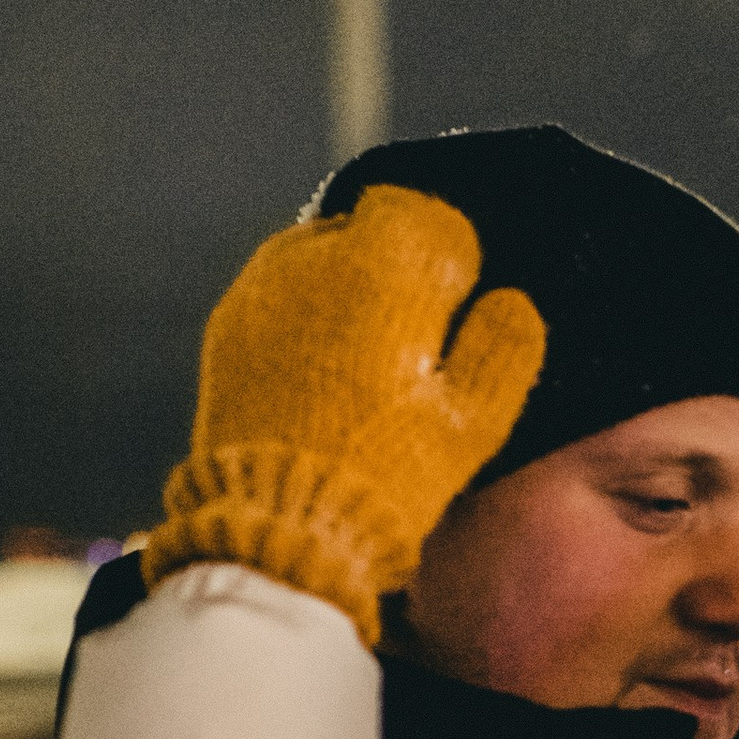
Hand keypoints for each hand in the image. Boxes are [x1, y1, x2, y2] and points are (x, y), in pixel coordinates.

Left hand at [144, 185, 546, 647]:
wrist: (283, 522)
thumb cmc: (385, 473)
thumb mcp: (476, 420)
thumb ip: (504, 344)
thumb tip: (510, 302)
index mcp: (385, 266)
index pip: (428, 215)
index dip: (452, 259)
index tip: (455, 307)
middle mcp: (315, 257)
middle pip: (369, 227)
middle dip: (395, 269)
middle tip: (411, 339)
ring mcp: (263, 288)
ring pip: (318, 255)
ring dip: (345, 286)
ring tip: (362, 358)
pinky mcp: (229, 324)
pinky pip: (278, 294)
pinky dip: (302, 316)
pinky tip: (319, 374)